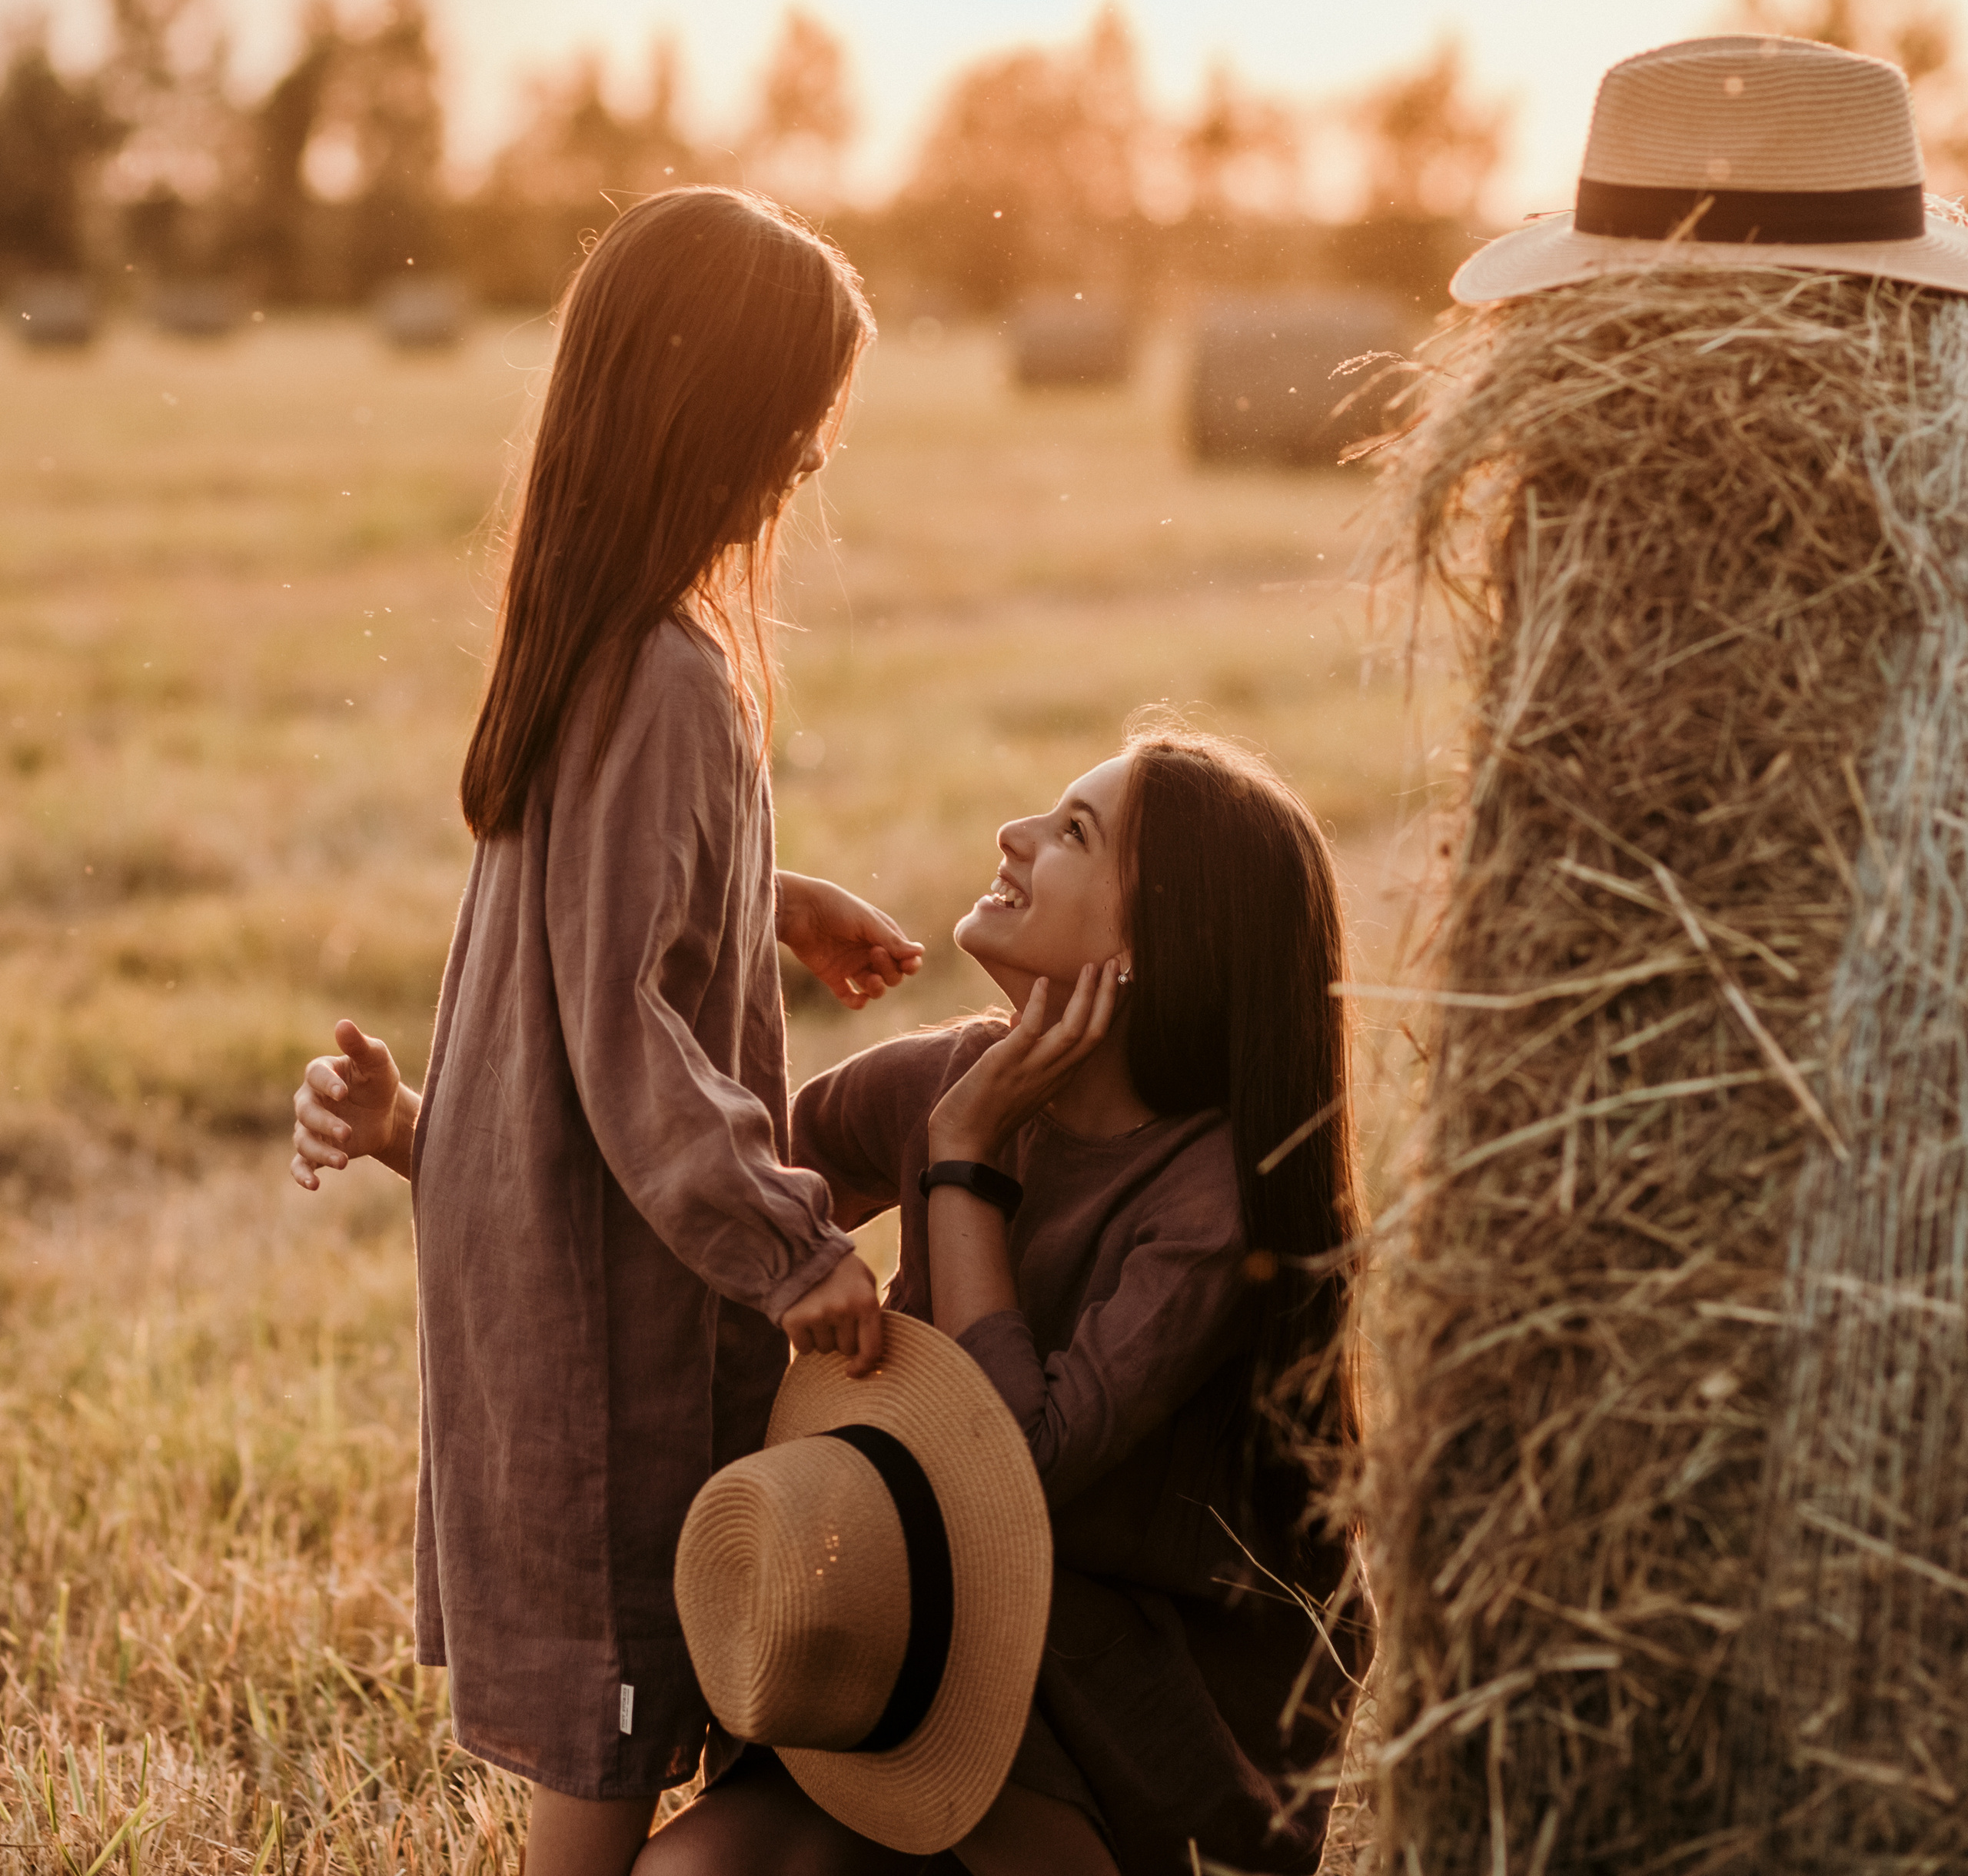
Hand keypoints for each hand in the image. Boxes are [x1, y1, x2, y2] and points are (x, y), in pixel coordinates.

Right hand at [290, 1020, 416, 1188]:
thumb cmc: (379, 1081)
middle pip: (306, 1111)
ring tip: (344, 1161)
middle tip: (347, 1133)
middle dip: (325, 1123)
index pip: (315, 1075)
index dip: (326, 1084)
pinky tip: (314, 1186)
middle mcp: (309, 1100)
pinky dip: (302, 1175)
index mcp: (321, 1073)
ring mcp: (310, 1127)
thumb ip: (360, 1045)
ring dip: (320, 1152)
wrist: (387, 1113)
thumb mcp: (377, 1061)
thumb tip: (342, 1023)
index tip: (343, 1092)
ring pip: (303, 1140)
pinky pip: (300, 1164)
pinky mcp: (315, 1150)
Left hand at [777, 871, 924, 1009]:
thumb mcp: (867, 922)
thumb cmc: (836, 907)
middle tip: (874, 953)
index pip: (905, 958)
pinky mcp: (833, 977)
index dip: (910, 964)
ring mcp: (852, 965)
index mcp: (882, 935)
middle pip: (893, 975)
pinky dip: (857, 1002)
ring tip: (870, 980)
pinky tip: (859, 998)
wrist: (799, 909)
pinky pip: (850, 997)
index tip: (909, 964)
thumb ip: (892, 941)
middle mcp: (869, 952)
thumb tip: (920, 953)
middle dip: (890, 970)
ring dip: (878, 989)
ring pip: (876, 988)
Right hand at [781, 1253, 884, 1376]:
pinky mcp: (795, 1320)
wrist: (799, 1250)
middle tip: (833, 1316)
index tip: (853, 1371)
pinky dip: (803, 1339)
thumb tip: (874, 1348)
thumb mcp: (864, 1280)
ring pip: (824, 1349)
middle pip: (845, 1350)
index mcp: (866, 1302)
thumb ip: (872, 1309)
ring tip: (817, 1311)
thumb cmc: (838, 1269)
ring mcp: (819, 1316)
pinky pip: (804, 1348)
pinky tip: (803, 1318)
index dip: (864, 1366)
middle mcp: (844, 1310)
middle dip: (840, 1338)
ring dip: (821, 1337)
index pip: (872, 1349)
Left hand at [927, 960, 1120, 1162]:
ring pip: (1074, 1030)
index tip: (1118, 979)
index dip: (1110, 1008)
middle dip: (1108, 996)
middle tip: (1113, 962)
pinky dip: (1038, 1004)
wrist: (964, 1141)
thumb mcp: (1016, 1076)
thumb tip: (1021, 1018)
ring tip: (1091, 967)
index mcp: (1061, 1075)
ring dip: (1086, 997)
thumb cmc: (987, 1108)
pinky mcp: (1006, 1063)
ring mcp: (1033, 1069)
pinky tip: (1042, 981)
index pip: (1095, 1038)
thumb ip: (1025, 1050)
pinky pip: (1031, 1031)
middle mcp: (1055, 1073)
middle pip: (1095, 1031)